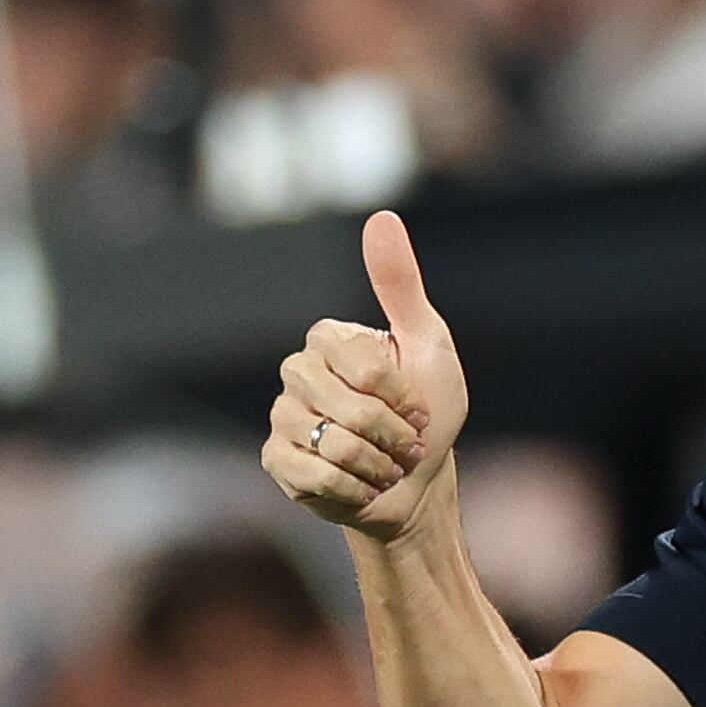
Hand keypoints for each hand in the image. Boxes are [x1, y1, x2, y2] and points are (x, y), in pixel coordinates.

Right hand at [265, 211, 472, 540]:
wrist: (417, 483)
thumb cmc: (428, 411)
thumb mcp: (427, 343)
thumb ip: (400, 285)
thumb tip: (381, 217)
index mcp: (328, 338)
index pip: (365, 367)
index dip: (402, 396)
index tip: (418, 408)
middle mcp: (297, 372)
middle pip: (350, 410)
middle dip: (394, 436)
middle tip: (407, 444)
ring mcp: (283, 416)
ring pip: (333, 446)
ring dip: (378, 466)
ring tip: (387, 466)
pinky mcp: (277, 460)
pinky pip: (313, 475)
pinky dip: (353, 489)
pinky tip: (362, 486)